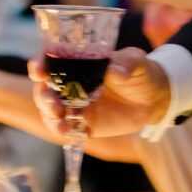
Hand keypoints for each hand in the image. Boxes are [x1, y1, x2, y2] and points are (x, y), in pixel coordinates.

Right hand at [29, 48, 171, 137]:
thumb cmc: (141, 73)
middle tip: (52, 102)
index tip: (39, 70)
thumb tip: (115, 70)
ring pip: (50, 110)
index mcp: (77, 62)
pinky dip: (61, 129)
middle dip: (43, 95)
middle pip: (45, 88)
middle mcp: (69, 83)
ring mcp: (73, 104)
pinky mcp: (81, 123)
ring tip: (59, 118)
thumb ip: (127, 63)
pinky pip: (65, 127)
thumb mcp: (137, 62)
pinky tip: (66, 131)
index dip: (39, 64)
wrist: (153, 100)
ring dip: (49, 114)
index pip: (50, 60)